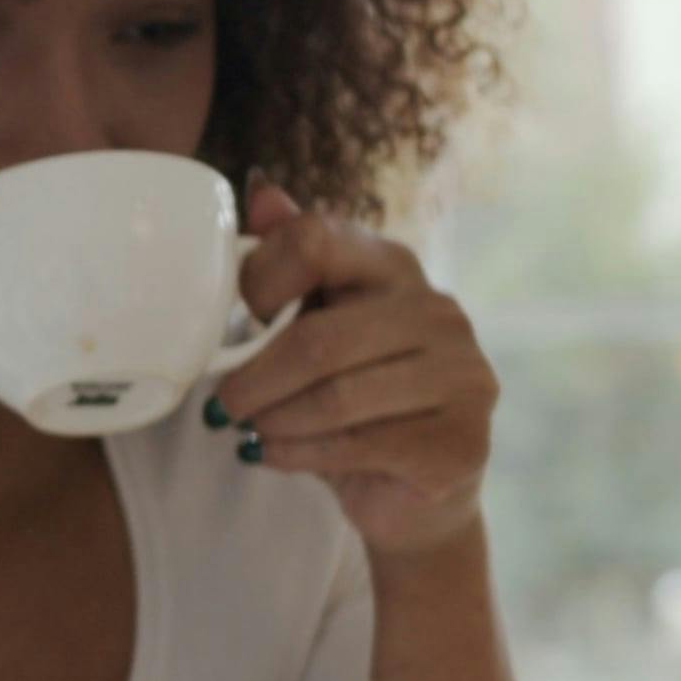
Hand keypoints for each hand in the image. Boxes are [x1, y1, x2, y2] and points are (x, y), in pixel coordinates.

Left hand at [212, 181, 497, 559]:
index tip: (238, 319)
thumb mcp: (317, 322)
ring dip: (273, 420)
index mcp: (395, 267)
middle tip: (220, 404)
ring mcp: (461, 376)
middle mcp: (439, 313)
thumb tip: (262, 193)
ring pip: (335, 399)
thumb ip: (293, 261)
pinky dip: (297, 455)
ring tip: (246, 430)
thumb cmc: (352, 396)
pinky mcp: (459, 441)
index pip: (318, 241)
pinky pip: (358, 446)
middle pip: (318, 339)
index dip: (261, 278)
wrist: (412, 488)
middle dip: (254, 379)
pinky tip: (273, 455)